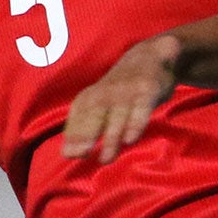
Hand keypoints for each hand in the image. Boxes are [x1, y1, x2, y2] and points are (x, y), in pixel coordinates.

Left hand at [61, 35, 180, 162]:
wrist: (150, 58)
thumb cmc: (119, 90)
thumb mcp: (96, 102)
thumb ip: (81, 126)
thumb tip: (67, 154)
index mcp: (90, 96)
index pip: (78, 116)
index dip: (73, 135)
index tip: (69, 154)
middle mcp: (106, 93)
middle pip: (94, 114)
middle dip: (86, 133)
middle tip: (81, 153)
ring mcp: (127, 92)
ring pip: (117, 117)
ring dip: (111, 139)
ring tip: (106, 159)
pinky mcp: (147, 91)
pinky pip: (140, 110)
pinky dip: (135, 125)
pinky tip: (129, 140)